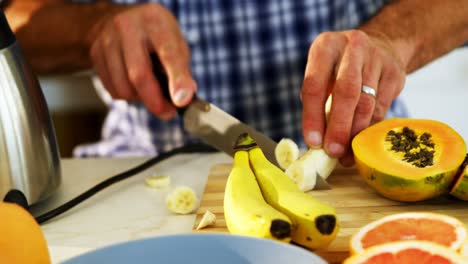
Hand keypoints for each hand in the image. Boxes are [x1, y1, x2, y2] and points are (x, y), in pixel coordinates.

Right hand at [89, 3, 196, 119]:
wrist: (120, 19)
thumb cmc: (156, 36)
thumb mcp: (176, 42)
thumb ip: (182, 69)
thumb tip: (183, 99)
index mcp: (156, 21)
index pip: (168, 53)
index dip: (177, 79)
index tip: (182, 102)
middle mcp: (128, 27)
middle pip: (139, 75)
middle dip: (155, 101)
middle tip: (168, 113)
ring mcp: (108, 40)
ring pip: (123, 88)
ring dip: (141, 100)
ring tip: (151, 92)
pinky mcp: (95, 54)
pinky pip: (113, 90)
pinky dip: (128, 96)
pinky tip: (135, 86)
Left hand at [301, 30, 405, 165]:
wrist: (380, 46)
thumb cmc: (340, 68)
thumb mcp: (323, 74)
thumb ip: (317, 102)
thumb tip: (316, 142)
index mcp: (325, 47)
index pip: (314, 85)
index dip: (312, 116)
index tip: (313, 141)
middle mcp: (352, 47)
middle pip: (345, 92)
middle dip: (338, 126)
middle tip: (333, 151)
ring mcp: (377, 57)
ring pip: (366, 102)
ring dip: (355, 132)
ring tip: (346, 153)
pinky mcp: (395, 72)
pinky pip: (382, 107)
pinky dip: (370, 128)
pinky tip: (361, 141)